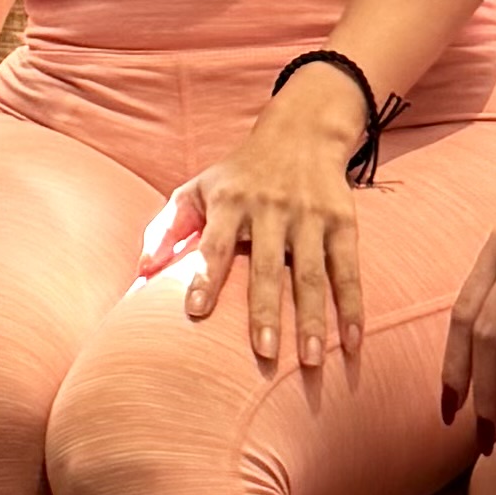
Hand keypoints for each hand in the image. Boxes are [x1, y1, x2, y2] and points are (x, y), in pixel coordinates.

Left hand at [157, 71, 379, 381]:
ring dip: (313, 319)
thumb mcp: (197, 189)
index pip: (215, 244)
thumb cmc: (238, 175)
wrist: (300, 133)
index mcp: (230, 201)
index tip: (195, 312)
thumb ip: (166, 228)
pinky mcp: (342, 221)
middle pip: (268, 267)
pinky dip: (353, 306)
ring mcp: (309, 215)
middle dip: (265, 312)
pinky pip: (348, 269)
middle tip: (264, 355)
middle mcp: (270, 208)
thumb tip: (142, 273)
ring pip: (313, 274)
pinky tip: (353, 341)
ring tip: (311, 361)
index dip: (204, 277)